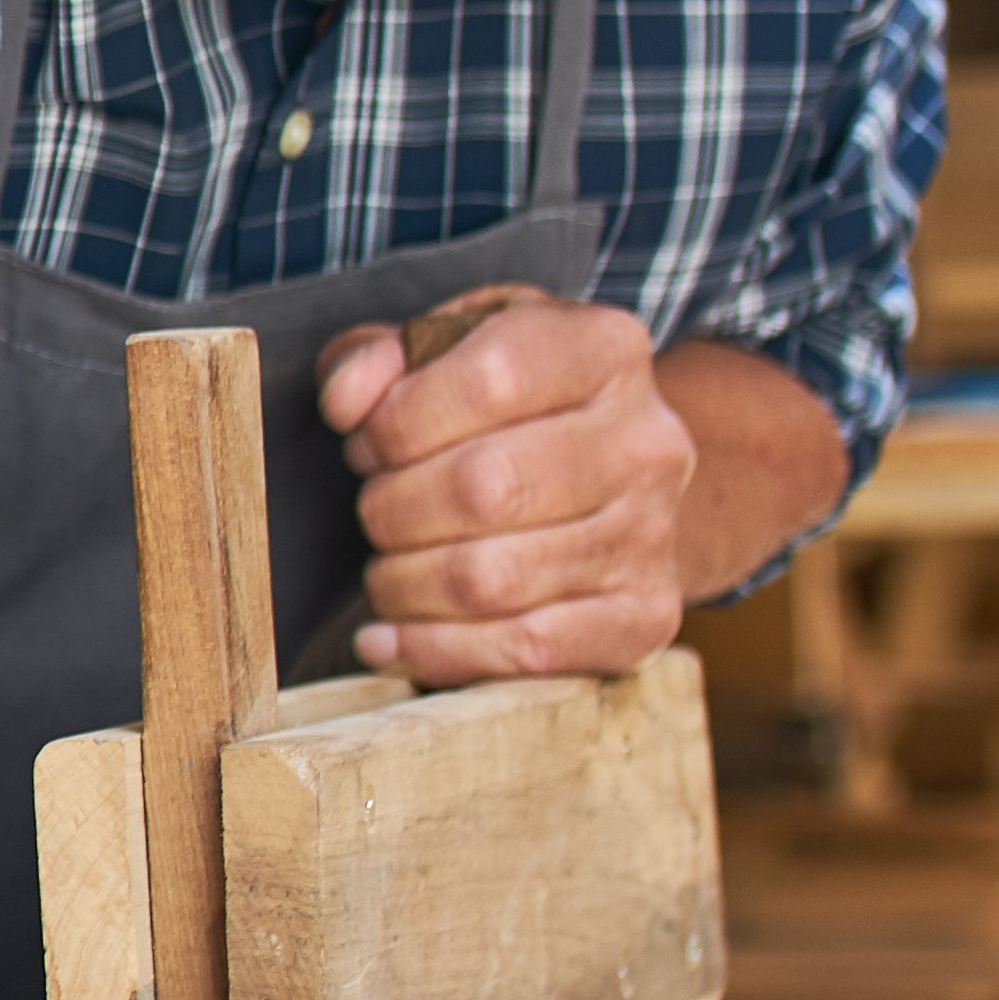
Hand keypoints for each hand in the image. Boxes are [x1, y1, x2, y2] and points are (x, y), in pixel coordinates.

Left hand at [315, 294, 693, 681]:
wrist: (620, 486)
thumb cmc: (512, 412)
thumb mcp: (452, 348)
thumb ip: (382, 355)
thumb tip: (345, 398)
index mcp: (606, 350)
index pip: (490, 379)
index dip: (399, 419)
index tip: (366, 442)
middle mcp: (646, 442)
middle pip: (483, 489)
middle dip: (392, 509)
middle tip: (376, 512)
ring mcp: (652, 535)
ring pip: (492, 579)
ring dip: (404, 584)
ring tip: (387, 571)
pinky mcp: (643, 617)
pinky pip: (525, 649)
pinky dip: (435, 651)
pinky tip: (390, 639)